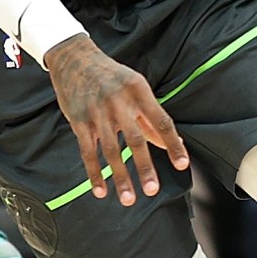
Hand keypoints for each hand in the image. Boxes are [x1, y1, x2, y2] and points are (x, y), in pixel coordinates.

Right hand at [45, 34, 186, 205]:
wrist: (74, 58)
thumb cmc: (111, 76)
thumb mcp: (135, 88)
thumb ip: (150, 117)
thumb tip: (171, 144)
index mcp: (138, 90)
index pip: (160, 120)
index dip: (172, 144)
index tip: (182, 165)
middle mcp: (118, 101)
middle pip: (134, 139)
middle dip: (144, 167)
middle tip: (153, 190)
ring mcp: (96, 112)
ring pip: (110, 150)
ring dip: (120, 177)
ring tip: (129, 199)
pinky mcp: (78, 121)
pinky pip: (87, 151)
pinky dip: (94, 173)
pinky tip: (101, 191)